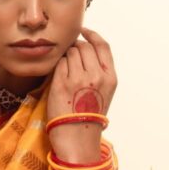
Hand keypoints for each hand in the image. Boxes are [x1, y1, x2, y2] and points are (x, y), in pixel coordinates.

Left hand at [47, 28, 116, 162]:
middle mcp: (97, 76)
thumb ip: (100, 70)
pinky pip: (59, 63)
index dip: (91, 35)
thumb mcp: (104, 92)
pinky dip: (57, 66)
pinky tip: (59, 78)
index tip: (83, 31)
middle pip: (84, 46)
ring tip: (65, 72)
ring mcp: (79, 78)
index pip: (102, 45)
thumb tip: (85, 48)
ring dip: (65, 57)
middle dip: (75, 47)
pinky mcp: (61, 83)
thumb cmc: (88, 115)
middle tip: (70, 57)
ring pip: (70, 52)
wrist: (77, 138)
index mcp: (110, 77)